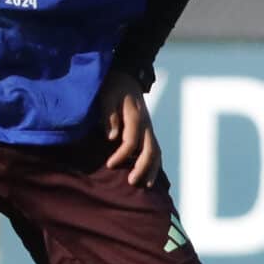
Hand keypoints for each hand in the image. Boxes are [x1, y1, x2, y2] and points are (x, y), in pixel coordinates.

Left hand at [99, 68, 160, 186]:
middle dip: (142, 167)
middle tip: (131, 182)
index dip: (122, 154)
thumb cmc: (113, 88)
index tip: (110, 165)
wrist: (126, 77)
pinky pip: (155, 150)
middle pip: (150, 149)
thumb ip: (109, 115)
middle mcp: (146, 124)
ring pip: (156, 152)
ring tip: (144, 185)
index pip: (131, 140)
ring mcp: (149, 128)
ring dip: (152, 169)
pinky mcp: (148, 132)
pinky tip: (148, 177)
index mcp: (135, 116)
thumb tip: (112, 137)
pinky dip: (154, 165)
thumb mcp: (107, 96)